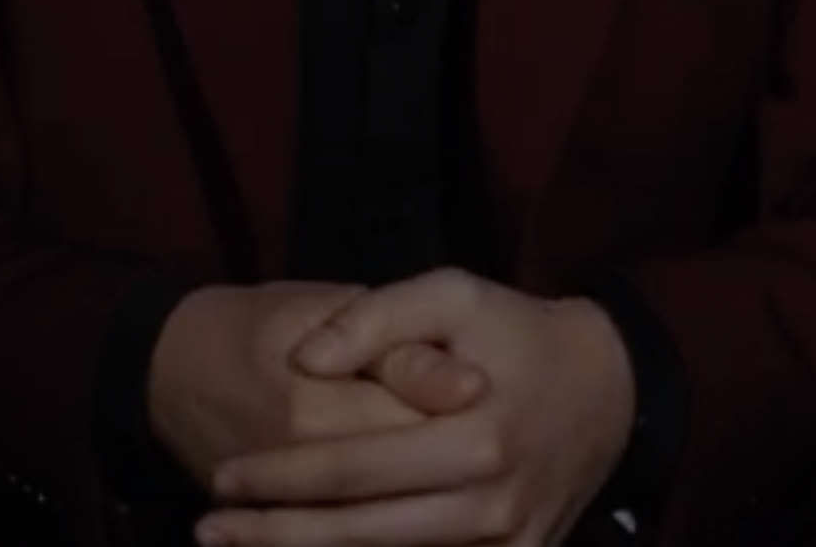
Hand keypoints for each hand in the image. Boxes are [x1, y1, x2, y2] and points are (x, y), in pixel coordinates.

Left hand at [196, 267, 636, 546]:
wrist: (609, 389)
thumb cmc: (517, 332)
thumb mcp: (452, 293)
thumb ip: (375, 317)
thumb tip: (303, 361)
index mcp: (474, 438)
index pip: (356, 470)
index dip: (281, 478)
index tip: (222, 479)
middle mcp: (491, 508)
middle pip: (361, 536)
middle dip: (275, 537)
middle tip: (205, 531)